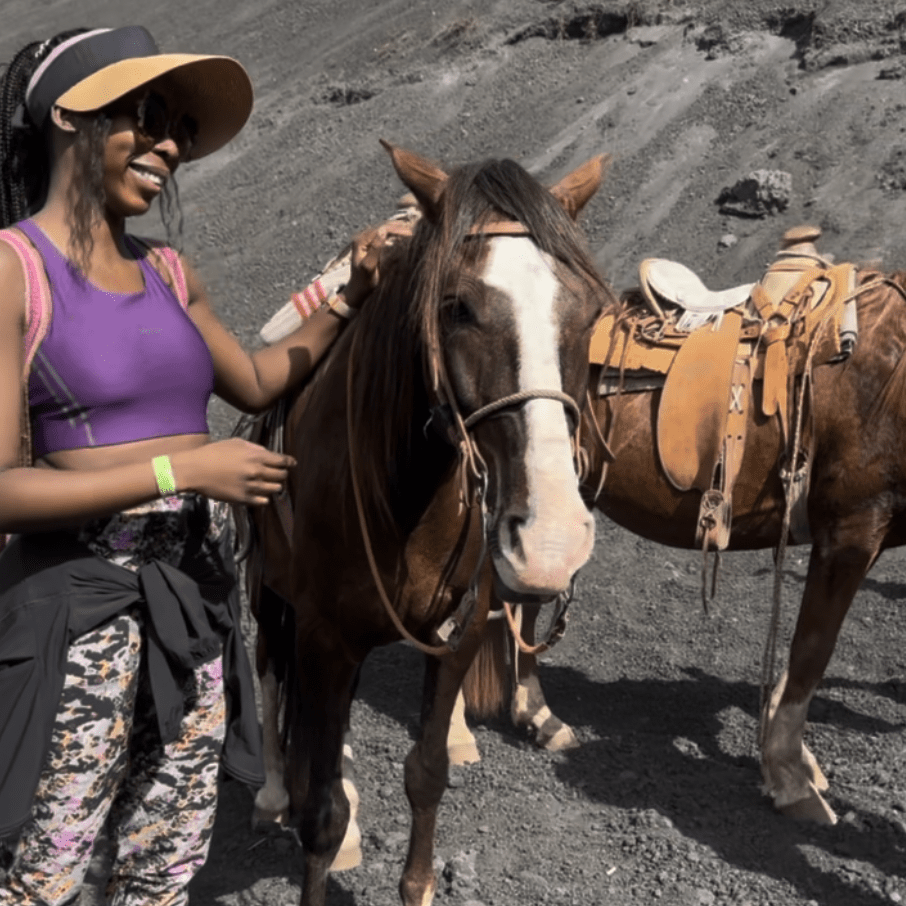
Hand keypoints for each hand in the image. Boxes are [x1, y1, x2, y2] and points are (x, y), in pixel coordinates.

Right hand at [173, 438, 295, 505]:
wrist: (195, 469)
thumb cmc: (213, 453)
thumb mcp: (236, 443)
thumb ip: (255, 448)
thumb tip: (268, 453)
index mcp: (256, 456)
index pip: (282, 461)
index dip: (290, 462)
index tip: (293, 464)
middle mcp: (256, 472)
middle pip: (282, 476)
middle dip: (282, 474)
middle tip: (279, 474)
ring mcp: (250, 487)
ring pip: (274, 489)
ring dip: (274, 486)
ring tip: (269, 484)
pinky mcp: (243, 499)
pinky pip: (263, 501)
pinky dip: (264, 497)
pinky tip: (259, 493)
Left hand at [342, 220, 412, 308]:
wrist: (358, 291)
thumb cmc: (364, 282)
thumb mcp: (369, 266)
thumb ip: (376, 249)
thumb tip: (383, 231)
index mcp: (360, 240)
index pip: (381, 229)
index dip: (397, 229)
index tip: (411, 234)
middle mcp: (362, 237)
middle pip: (383, 227)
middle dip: (399, 227)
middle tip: (414, 230)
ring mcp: (366, 240)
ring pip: (384, 229)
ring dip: (397, 229)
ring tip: (411, 230)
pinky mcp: (370, 245)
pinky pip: (383, 235)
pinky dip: (394, 234)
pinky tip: (403, 235)